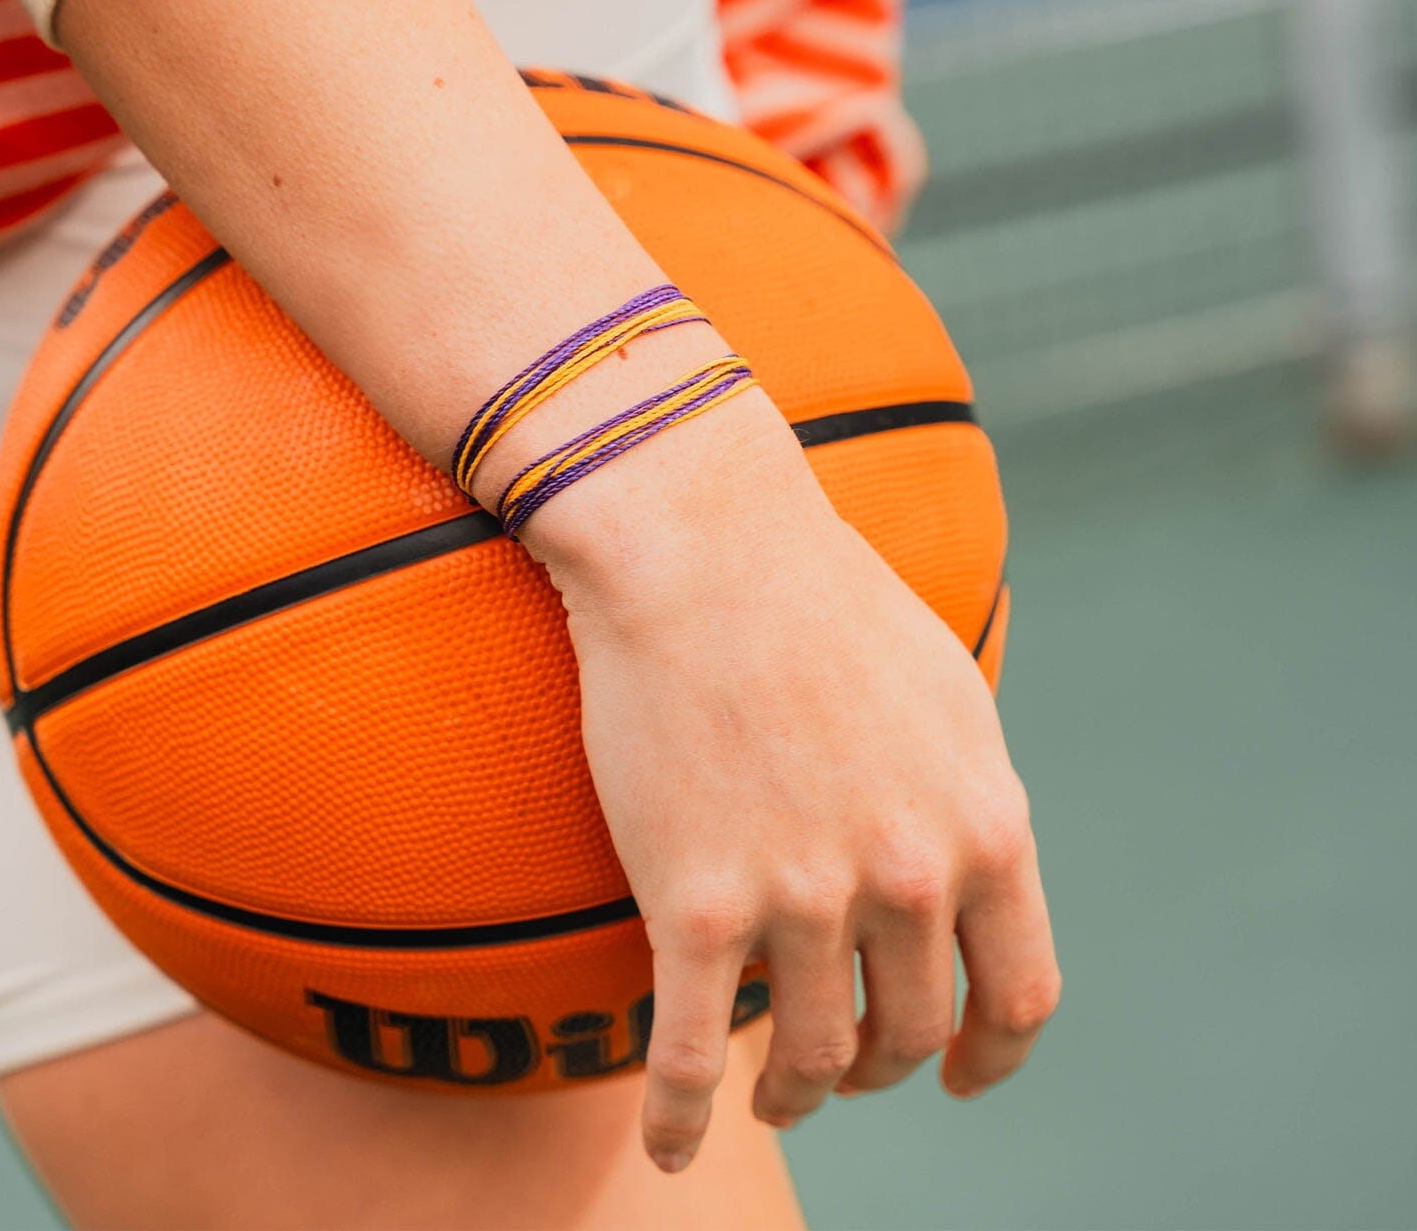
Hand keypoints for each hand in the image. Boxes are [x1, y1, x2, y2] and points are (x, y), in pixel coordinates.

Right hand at [527, 388, 1059, 1172]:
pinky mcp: (693, 903)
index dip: (992, 1055)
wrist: (701, 543)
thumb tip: (968, 868)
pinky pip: (685, 1056)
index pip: (1020, 994)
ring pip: (809, 1058)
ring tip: (773, 1089)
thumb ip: (969, 795)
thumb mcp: (945, 689)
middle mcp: (908, 878)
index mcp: (984, 826)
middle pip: (908, 1034)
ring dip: (794, 1092)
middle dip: (880, 1065)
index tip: (960, 1074)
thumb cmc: (818, 598)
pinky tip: (670, 1147)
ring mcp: (800, 898)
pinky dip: (679, 1120)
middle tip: (841, 1062)